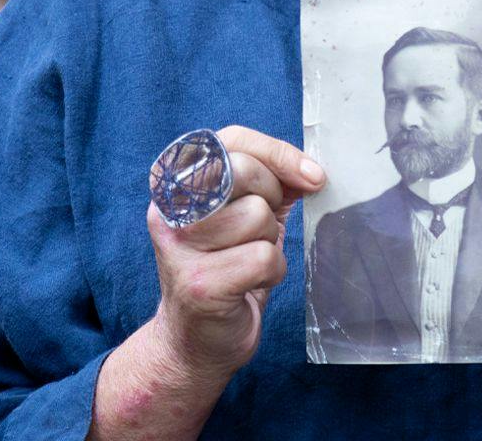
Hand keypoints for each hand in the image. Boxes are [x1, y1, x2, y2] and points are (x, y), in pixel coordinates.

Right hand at [147, 125, 325, 382]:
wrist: (196, 342)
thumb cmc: (227, 268)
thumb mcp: (245, 215)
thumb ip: (269, 183)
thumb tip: (310, 170)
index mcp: (175, 183)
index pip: (231, 140)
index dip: (277, 153)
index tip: (312, 177)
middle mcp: (169, 209)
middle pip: (242, 170)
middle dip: (271, 197)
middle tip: (263, 228)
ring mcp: (178, 248)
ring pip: (258, 215)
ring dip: (270, 241)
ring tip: (248, 261)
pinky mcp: (199, 284)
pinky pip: (263, 257)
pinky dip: (272, 272)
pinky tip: (251, 284)